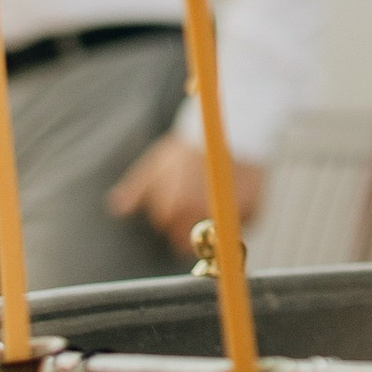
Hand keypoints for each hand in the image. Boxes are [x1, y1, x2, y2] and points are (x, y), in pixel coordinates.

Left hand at [108, 136, 267, 250]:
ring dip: (217, 225)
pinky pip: (245, 224)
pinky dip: (242, 213)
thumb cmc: (188, 147)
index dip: (177, 225)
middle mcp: (198, 218)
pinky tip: (236, 191)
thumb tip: (118, 207)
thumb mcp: (155, 165)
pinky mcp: (253, 213)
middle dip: (195, 230)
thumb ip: (135, 190)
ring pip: (220, 238)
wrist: (230, 127)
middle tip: (199, 206)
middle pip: (195, 243)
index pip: (173, 238)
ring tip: (216, 197)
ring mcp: (227, 217)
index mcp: (173, 211)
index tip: (181, 210)